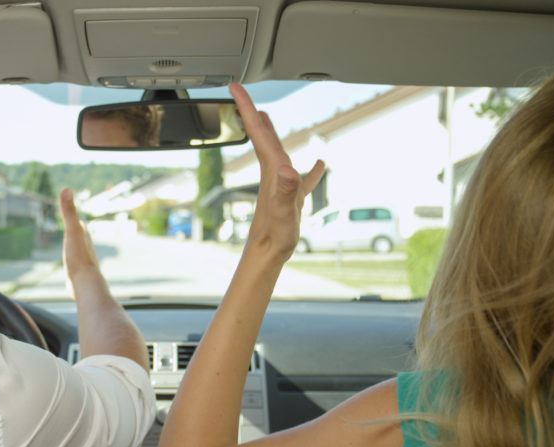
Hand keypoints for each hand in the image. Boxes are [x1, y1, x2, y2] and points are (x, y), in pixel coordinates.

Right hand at [58, 188, 101, 296]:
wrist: (85, 285)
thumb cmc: (78, 257)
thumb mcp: (71, 231)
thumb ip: (69, 212)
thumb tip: (66, 189)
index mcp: (84, 237)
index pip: (79, 224)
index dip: (74, 217)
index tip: (71, 212)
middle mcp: (86, 249)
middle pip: (81, 238)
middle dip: (76, 232)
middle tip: (72, 226)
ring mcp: (84, 262)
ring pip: (80, 253)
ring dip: (75, 249)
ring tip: (72, 248)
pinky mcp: (80, 276)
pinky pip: (76, 267)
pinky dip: (73, 265)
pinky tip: (72, 271)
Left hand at [230, 83, 324, 262]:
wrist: (269, 253)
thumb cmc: (275, 235)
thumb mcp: (284, 212)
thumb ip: (286, 191)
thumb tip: (287, 170)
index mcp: (272, 169)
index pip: (257, 131)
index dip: (247, 106)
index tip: (234, 87)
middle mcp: (274, 172)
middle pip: (261, 135)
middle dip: (252, 113)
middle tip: (242, 95)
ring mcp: (282, 184)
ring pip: (276, 150)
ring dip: (271, 132)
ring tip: (267, 118)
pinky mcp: (291, 196)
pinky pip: (301, 177)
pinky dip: (310, 169)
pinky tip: (319, 164)